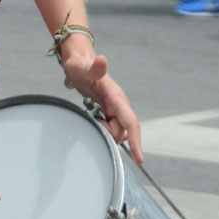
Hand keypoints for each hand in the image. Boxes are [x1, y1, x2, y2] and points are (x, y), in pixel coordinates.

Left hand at [60, 44, 142, 163]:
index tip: (139, 159)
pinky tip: (94, 120)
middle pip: (121, 132)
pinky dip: (104, 130)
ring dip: (105, 132)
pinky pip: (112, 129)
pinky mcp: (111, 112)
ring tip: (92, 118)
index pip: (130, 122)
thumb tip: (102, 60)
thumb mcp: (81, 68)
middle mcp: (120, 105)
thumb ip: (93, 67)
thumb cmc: (79, 66)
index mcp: (116, 98)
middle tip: (92, 120)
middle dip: (108, 133)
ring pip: (117, 132)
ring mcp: (116, 109)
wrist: (79, 64)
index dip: (136, 141)